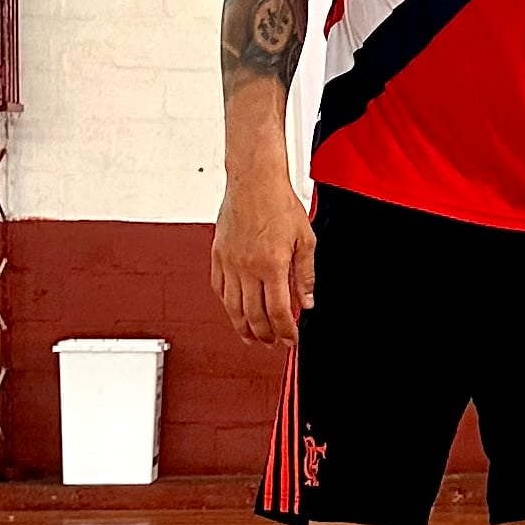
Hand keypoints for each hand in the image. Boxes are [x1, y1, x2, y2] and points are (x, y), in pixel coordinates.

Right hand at [211, 172, 313, 344]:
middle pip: (253, 315)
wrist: (253, 181)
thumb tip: (307, 302)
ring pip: (232, 307)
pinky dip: (227, 305)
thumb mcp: (305, 239)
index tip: (290, 340)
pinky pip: (219, 288)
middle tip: (273, 343)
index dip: (285, 331)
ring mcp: (229, 262)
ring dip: (243, 327)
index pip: (277, 311)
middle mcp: (247, 267)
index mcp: (271, 265)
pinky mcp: (218, 255)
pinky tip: (235, 311)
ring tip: (252, 337)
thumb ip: (306, 275)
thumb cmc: (280, 204)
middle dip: (265, 335)